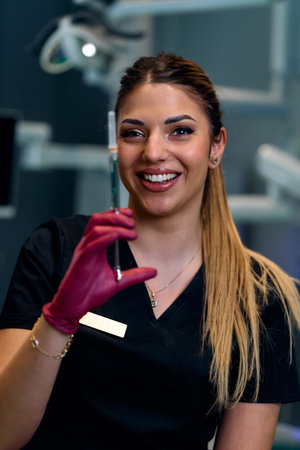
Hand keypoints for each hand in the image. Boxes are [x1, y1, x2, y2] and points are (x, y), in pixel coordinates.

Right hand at [42, 209, 155, 333]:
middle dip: (116, 217)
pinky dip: (105, 238)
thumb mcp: (118, 282)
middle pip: (98, 220)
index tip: (131, 215)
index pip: (103, 223)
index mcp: (95, 247)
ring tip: (131, 231)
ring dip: (115, 226)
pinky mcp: (81, 262)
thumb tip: (154, 271)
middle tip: (133, 223)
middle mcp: (88, 246)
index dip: (117, 215)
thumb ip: (135, 275)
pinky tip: (117, 236)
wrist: (74, 307)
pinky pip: (92, 245)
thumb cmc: (90, 293)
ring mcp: (83, 252)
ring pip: (96, 229)